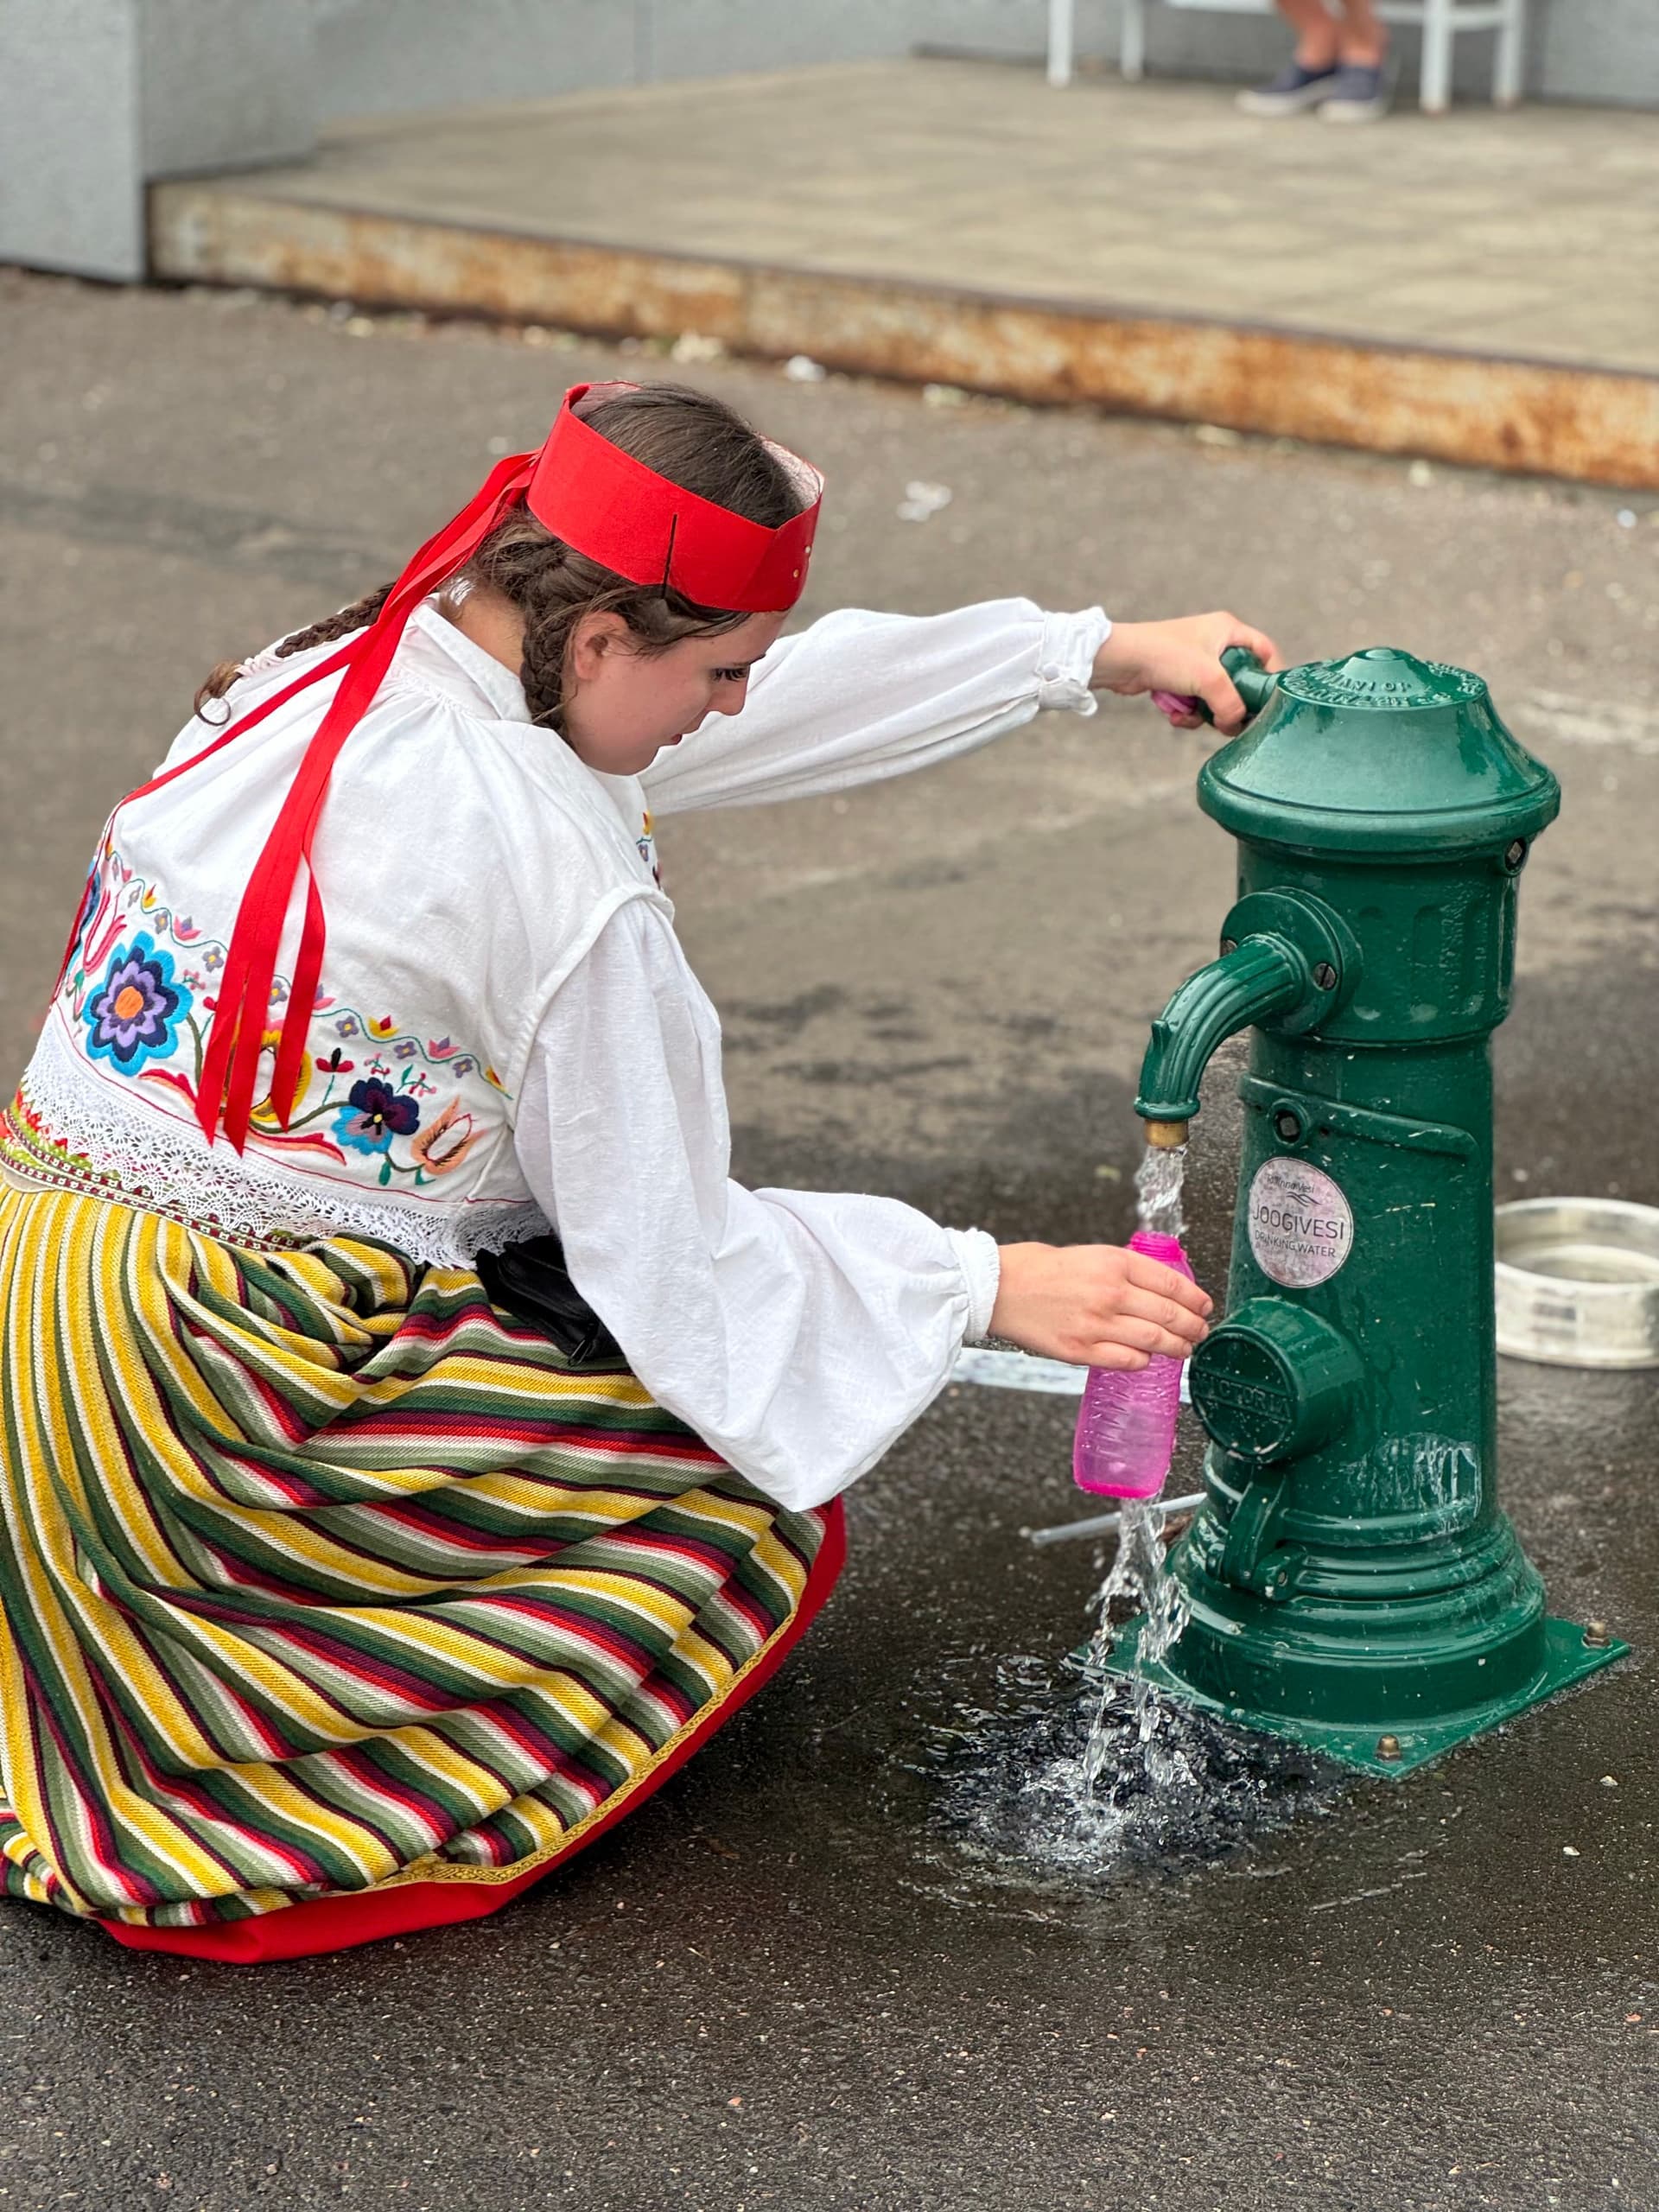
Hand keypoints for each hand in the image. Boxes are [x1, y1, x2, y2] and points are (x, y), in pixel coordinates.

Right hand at [989, 1242, 1211, 1370]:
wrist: (998, 1288)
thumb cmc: (1040, 1269)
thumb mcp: (1090, 1254)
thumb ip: (1124, 1271)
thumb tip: (1158, 1289)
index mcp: (1114, 1262)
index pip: (1172, 1283)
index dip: (1195, 1298)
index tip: (1205, 1306)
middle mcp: (1111, 1293)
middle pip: (1170, 1314)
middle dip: (1193, 1327)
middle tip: (1201, 1332)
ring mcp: (1097, 1324)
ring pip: (1155, 1341)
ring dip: (1177, 1348)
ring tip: (1184, 1350)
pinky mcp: (1081, 1350)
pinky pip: (1128, 1361)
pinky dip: (1144, 1362)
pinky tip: (1147, 1359)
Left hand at [1091, 612, 1282, 735]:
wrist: (1120, 661)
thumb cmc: (1165, 656)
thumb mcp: (1209, 679)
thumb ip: (1231, 704)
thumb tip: (1236, 725)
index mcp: (1228, 630)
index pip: (1266, 652)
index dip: (1270, 677)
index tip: (1269, 702)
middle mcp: (1214, 642)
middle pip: (1240, 682)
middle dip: (1229, 704)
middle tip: (1225, 719)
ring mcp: (1195, 661)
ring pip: (1215, 697)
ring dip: (1203, 713)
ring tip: (1188, 714)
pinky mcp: (1178, 678)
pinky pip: (1194, 702)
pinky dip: (1186, 712)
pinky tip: (1173, 715)